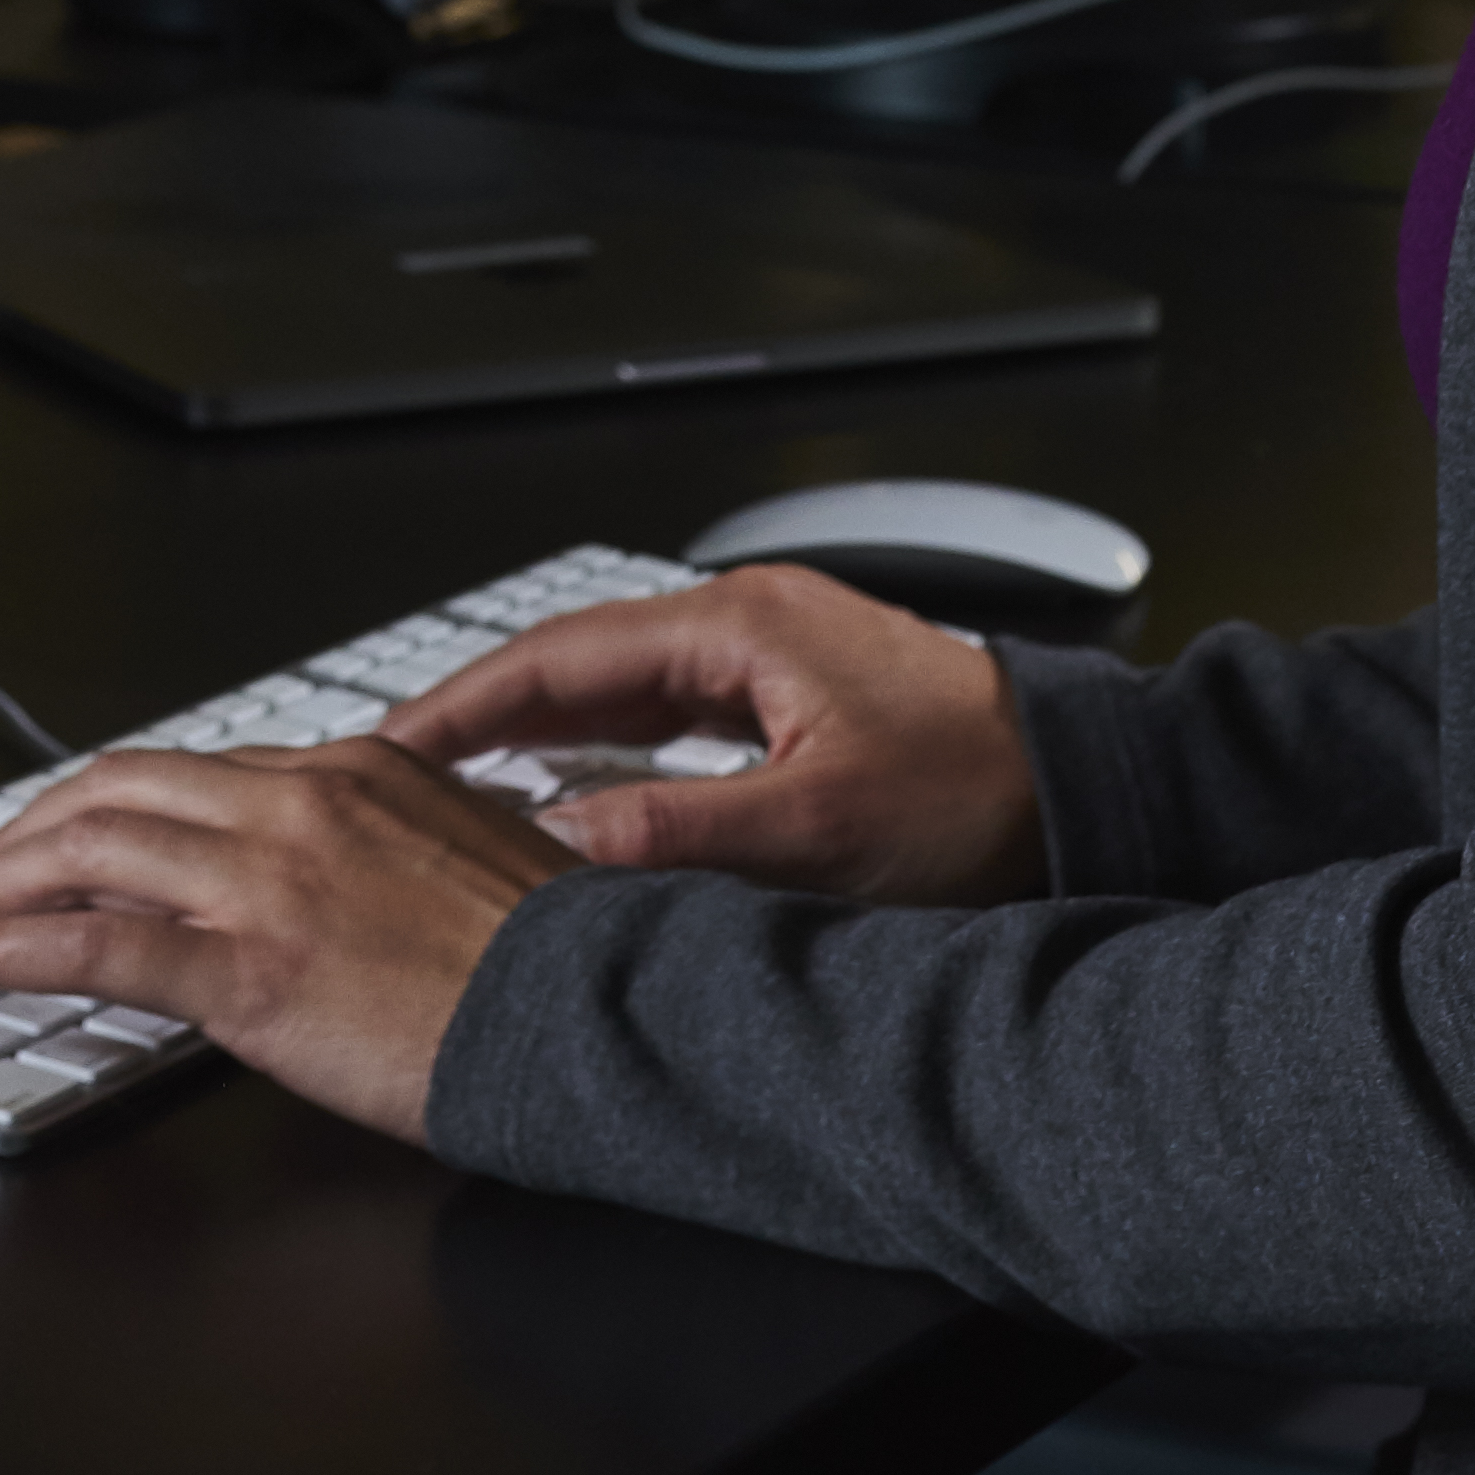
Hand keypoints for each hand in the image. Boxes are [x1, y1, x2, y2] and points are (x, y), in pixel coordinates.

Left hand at [0, 741, 577, 1147]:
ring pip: (85, 849)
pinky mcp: (245, 970)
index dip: (104, 807)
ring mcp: (266, 881)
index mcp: (350, 770)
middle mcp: (296, 802)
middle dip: (25, 834)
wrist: (597, 1020)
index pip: (188, 771)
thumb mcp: (463, 859)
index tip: (62, 841)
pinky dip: (3, 946)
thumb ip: (382, 844)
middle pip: (114, 790)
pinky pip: (90, 944)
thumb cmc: (550, 962)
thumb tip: (333, 872)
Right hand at [377, 569, 1049, 906]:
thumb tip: (553, 848)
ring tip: (457, 789)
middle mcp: (749, 625)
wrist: (1085, 794)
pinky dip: (603, 755)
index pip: (561, 653)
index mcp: (742, 625)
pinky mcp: (794, 704)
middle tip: (397, 771)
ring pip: (621, 695)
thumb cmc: (980, 799)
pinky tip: (570, 801)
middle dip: (484, 717)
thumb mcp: (815, 832)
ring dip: (541, 738)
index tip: (389, 741)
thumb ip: (675, 837)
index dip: (463, 701)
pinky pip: (667, 719)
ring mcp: (772, 660)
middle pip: (579, 664)